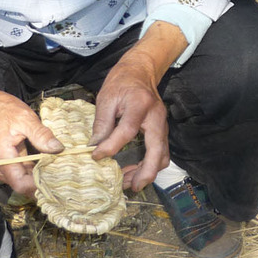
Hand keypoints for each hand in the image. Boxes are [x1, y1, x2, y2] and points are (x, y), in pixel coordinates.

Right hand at [0, 90, 64, 195]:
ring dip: (35, 174)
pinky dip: (29, 168)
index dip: (38, 185)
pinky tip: (42, 161)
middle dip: (40, 179)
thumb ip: (41, 135)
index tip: (56, 178)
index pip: (21, 184)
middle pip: (21, 183)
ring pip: (19, 178)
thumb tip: (58, 148)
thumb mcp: (25, 118)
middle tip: (60, 171)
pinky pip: (16, 171)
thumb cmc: (2, 110)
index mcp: (1, 157)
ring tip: (53, 165)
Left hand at [91, 52, 169, 191]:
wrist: (141, 70)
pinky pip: (160, 151)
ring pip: (162, 154)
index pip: (127, 131)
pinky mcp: (161, 129)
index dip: (111, 147)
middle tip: (131, 186)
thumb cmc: (121, 82)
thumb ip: (102, 124)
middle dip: (146, 172)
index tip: (96, 157)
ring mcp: (162, 124)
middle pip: (157, 150)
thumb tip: (94, 147)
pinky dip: (150, 164)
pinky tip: (135, 171)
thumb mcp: (106, 98)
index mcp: (140, 105)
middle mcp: (156, 117)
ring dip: (149, 171)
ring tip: (131, 182)